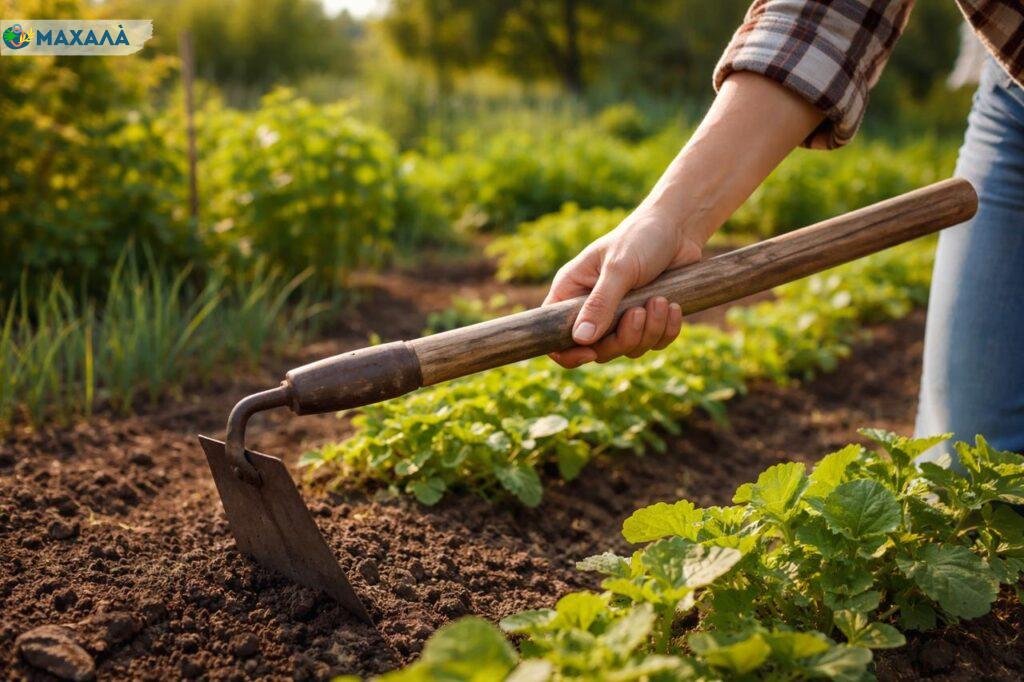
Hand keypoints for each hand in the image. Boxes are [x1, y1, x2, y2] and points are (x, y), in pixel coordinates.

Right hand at [544, 205, 700, 367]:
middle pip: (598, 349)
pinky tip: (673, 306)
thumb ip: (600, 304)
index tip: (590, 352)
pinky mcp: (648, 320)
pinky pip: (655, 343)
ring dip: (650, 330)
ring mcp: (621, 317)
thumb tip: (581, 339)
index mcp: (572, 292)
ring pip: (629, 348)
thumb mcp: (619, 268)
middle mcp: (593, 308)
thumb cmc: (640, 238)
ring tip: (661, 301)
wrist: (678, 228)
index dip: (567, 353)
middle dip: (624, 338)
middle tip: (639, 312)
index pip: (555, 334)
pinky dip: (667, 330)